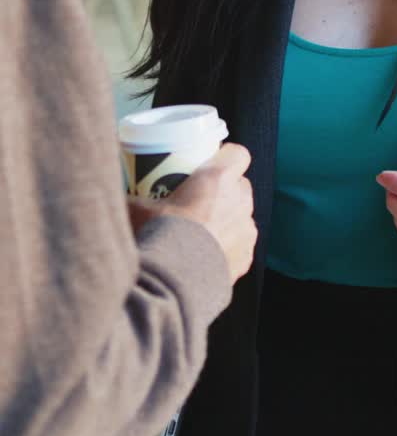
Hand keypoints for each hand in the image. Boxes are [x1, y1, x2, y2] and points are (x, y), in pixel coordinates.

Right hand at [131, 143, 257, 283]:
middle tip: (201, 199)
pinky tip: (209, 255)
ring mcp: (246, 230)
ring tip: (204, 230)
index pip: (238, 154)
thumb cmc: (161, 236)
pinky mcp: (246, 258)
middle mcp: (240, 201)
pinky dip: (229, 247)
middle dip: (226, 190)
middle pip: (241, 185)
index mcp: (219, 179)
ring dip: (229, 219)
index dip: (226, 156)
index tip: (211, 163)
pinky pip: (241, 245)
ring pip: (242, 216)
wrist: (175, 282)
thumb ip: (131, 198)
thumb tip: (112, 195)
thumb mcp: (138, 211)